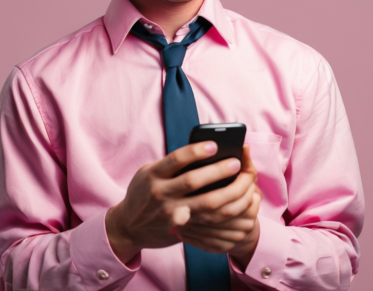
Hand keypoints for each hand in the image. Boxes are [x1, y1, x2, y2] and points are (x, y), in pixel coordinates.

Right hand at [106, 142, 260, 266]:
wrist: (129, 225)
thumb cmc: (144, 191)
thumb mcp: (149, 173)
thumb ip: (170, 165)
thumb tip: (202, 152)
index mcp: (153, 174)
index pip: (176, 159)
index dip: (196, 151)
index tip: (214, 144)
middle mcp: (160, 193)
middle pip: (193, 181)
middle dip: (217, 171)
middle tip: (236, 163)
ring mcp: (170, 213)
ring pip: (204, 204)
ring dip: (227, 192)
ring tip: (243, 181)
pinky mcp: (179, 229)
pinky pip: (205, 221)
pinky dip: (222, 214)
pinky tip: (236, 205)